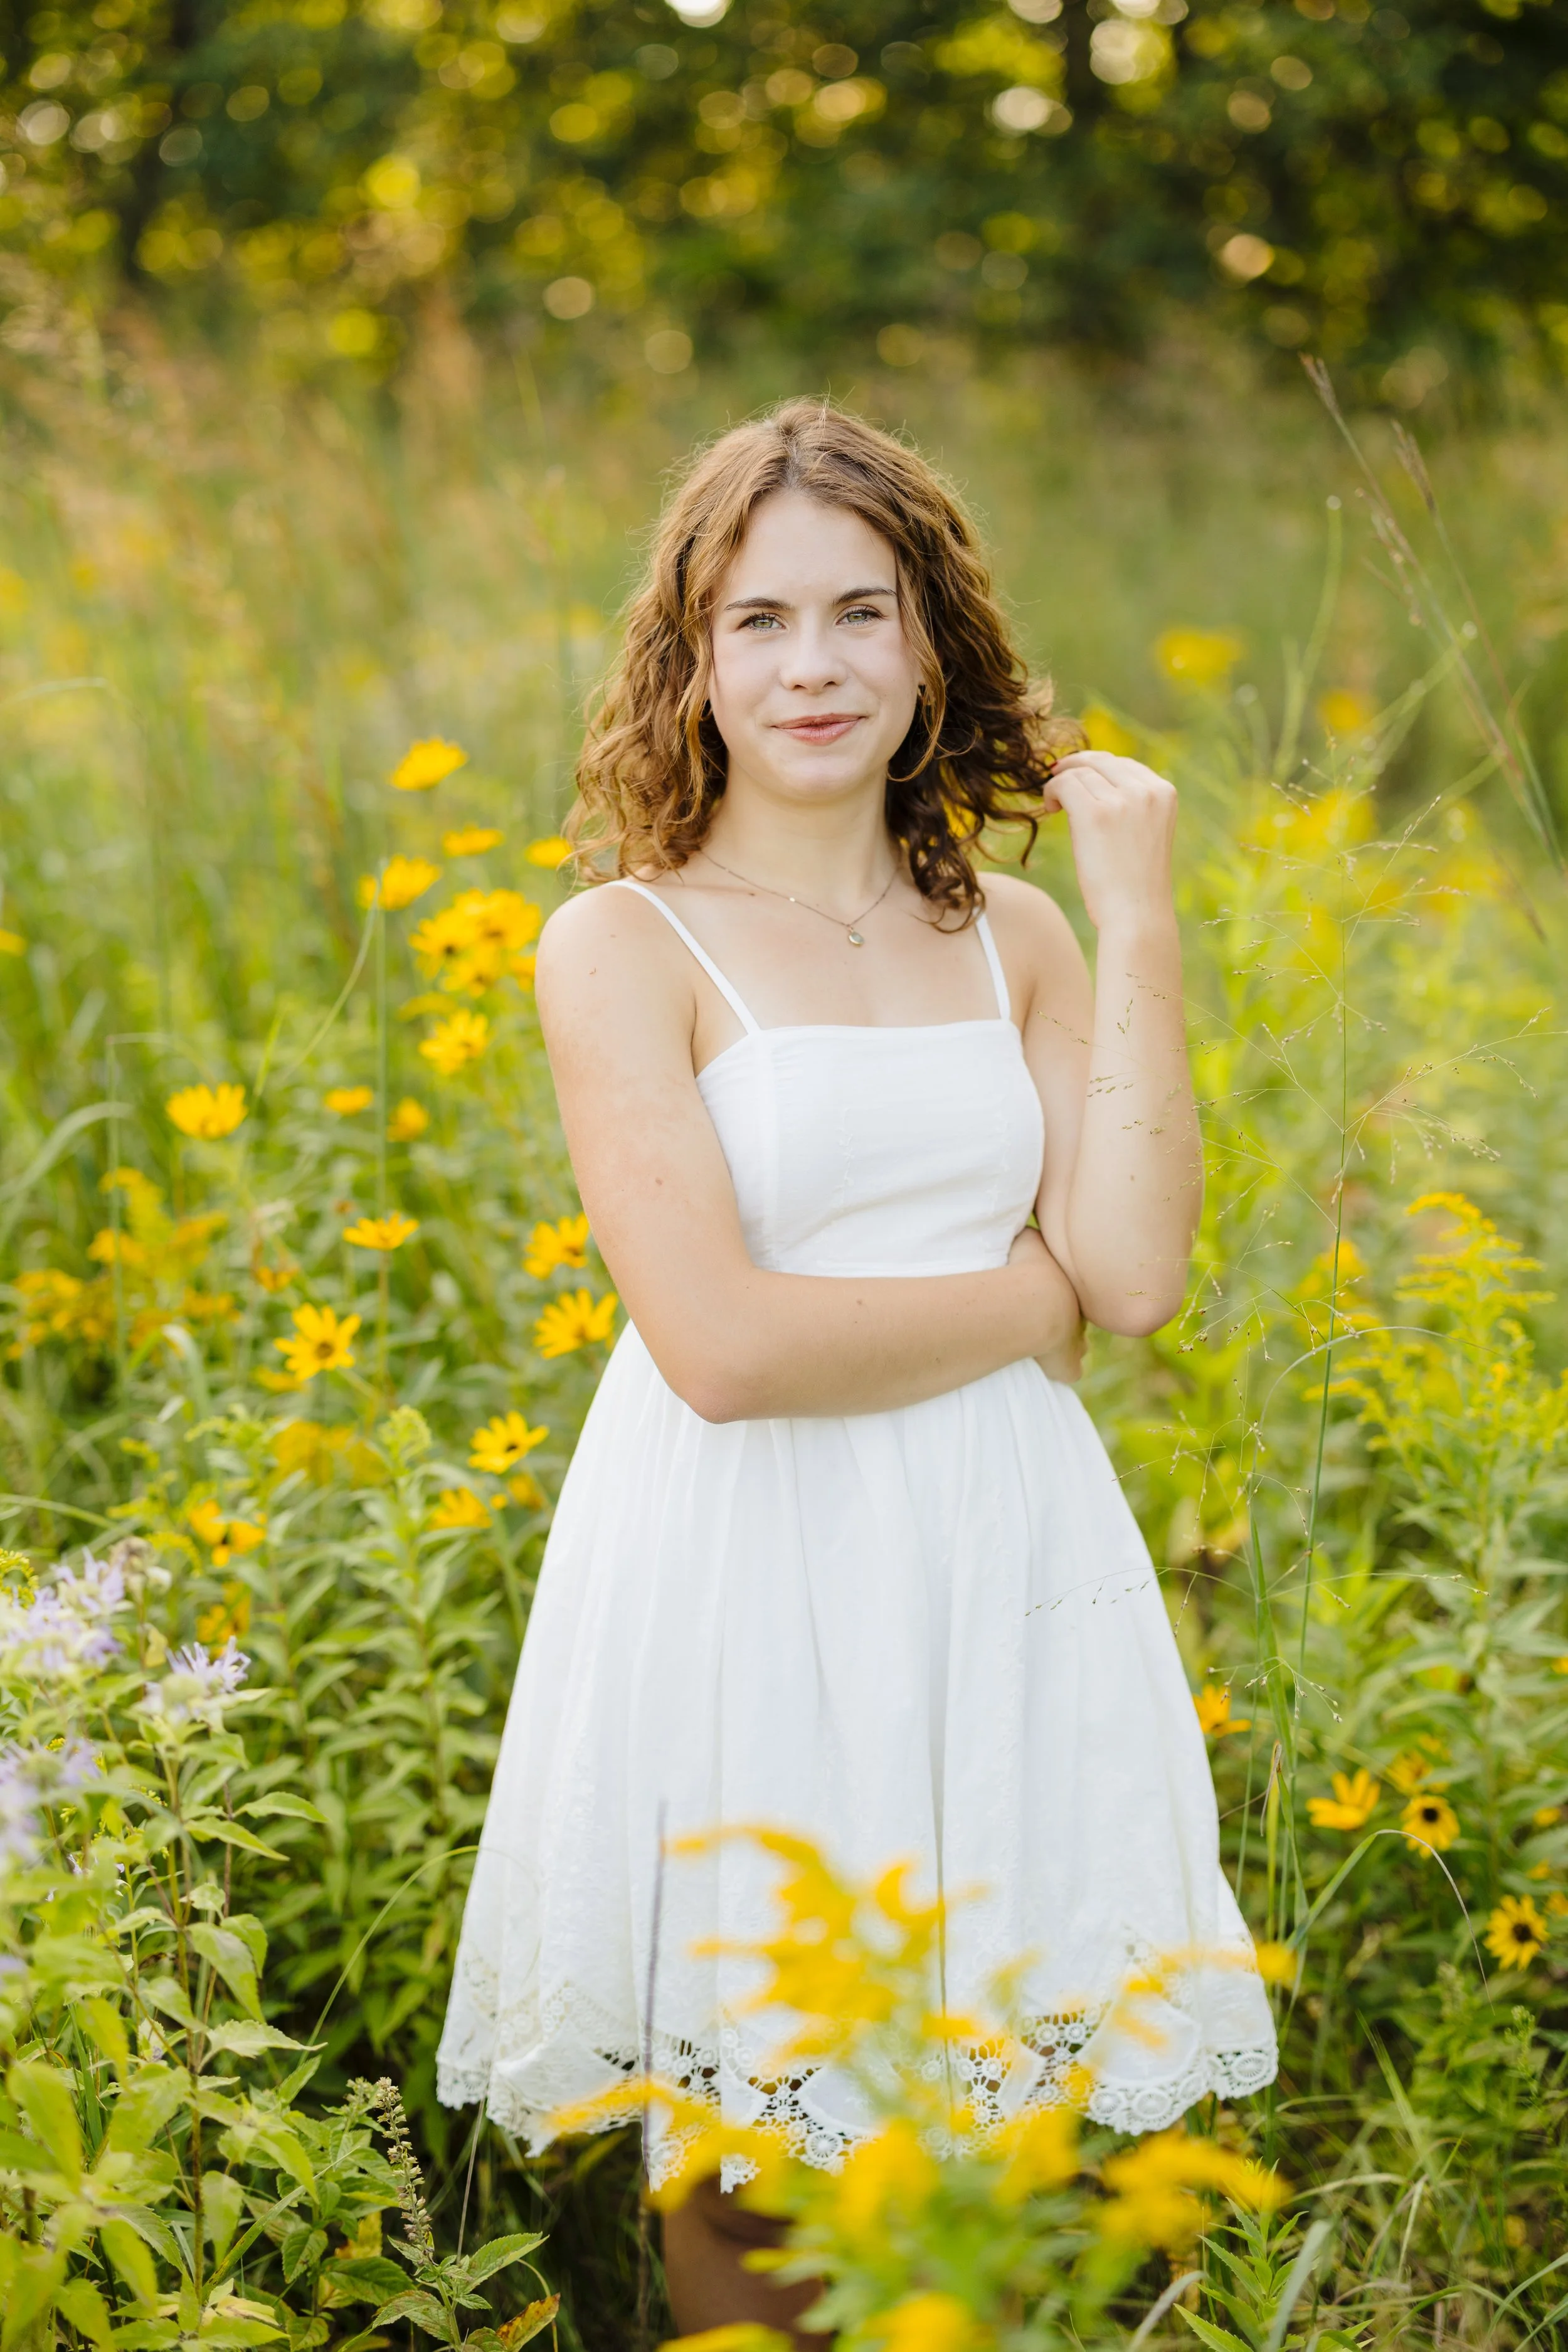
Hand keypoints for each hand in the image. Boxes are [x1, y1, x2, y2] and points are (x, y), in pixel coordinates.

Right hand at [1007, 1226, 1084, 1381]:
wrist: (1033, 1300)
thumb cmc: (1024, 1266)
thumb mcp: (1026, 1238)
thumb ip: (1030, 1237)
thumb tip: (1025, 1232)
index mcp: (1071, 1282)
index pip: (1070, 1285)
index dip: (1056, 1288)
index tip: (1043, 1288)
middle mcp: (1079, 1310)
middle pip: (1077, 1312)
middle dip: (1065, 1313)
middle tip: (1044, 1314)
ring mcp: (1075, 1339)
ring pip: (1078, 1342)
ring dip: (1064, 1342)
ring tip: (1046, 1343)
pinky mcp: (1067, 1363)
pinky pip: (1070, 1369)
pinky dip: (1062, 1369)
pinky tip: (1052, 1369)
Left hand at [1046, 750, 1177, 934]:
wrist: (1136, 915)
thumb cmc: (1135, 883)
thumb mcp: (1146, 832)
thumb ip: (1131, 804)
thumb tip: (1093, 777)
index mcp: (1164, 793)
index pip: (1122, 764)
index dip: (1094, 766)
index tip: (1077, 776)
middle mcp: (1146, 791)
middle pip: (1099, 762)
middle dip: (1074, 768)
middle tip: (1056, 782)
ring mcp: (1122, 801)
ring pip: (1079, 773)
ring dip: (1060, 786)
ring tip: (1054, 806)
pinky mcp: (1095, 814)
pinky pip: (1064, 784)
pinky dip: (1051, 791)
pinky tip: (1050, 808)